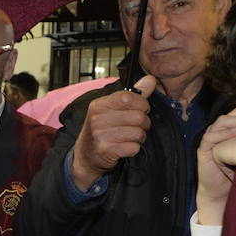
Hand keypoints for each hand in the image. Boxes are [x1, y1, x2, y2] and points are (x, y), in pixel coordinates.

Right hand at [71, 75, 156, 189]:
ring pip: (138, 133)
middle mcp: (98, 119)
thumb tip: (150, 80)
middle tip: (135, 126)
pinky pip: (134, 147)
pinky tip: (124, 147)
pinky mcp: (106, 150)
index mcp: (99, 105)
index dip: (141, 104)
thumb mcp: (112, 109)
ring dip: (139, 137)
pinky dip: (134, 149)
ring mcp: (101, 135)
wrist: (86, 156)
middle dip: (143, 123)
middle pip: (138, 116)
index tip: (140, 109)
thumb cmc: (101, 130)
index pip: (127, 97)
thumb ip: (133, 95)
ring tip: (129, 137)